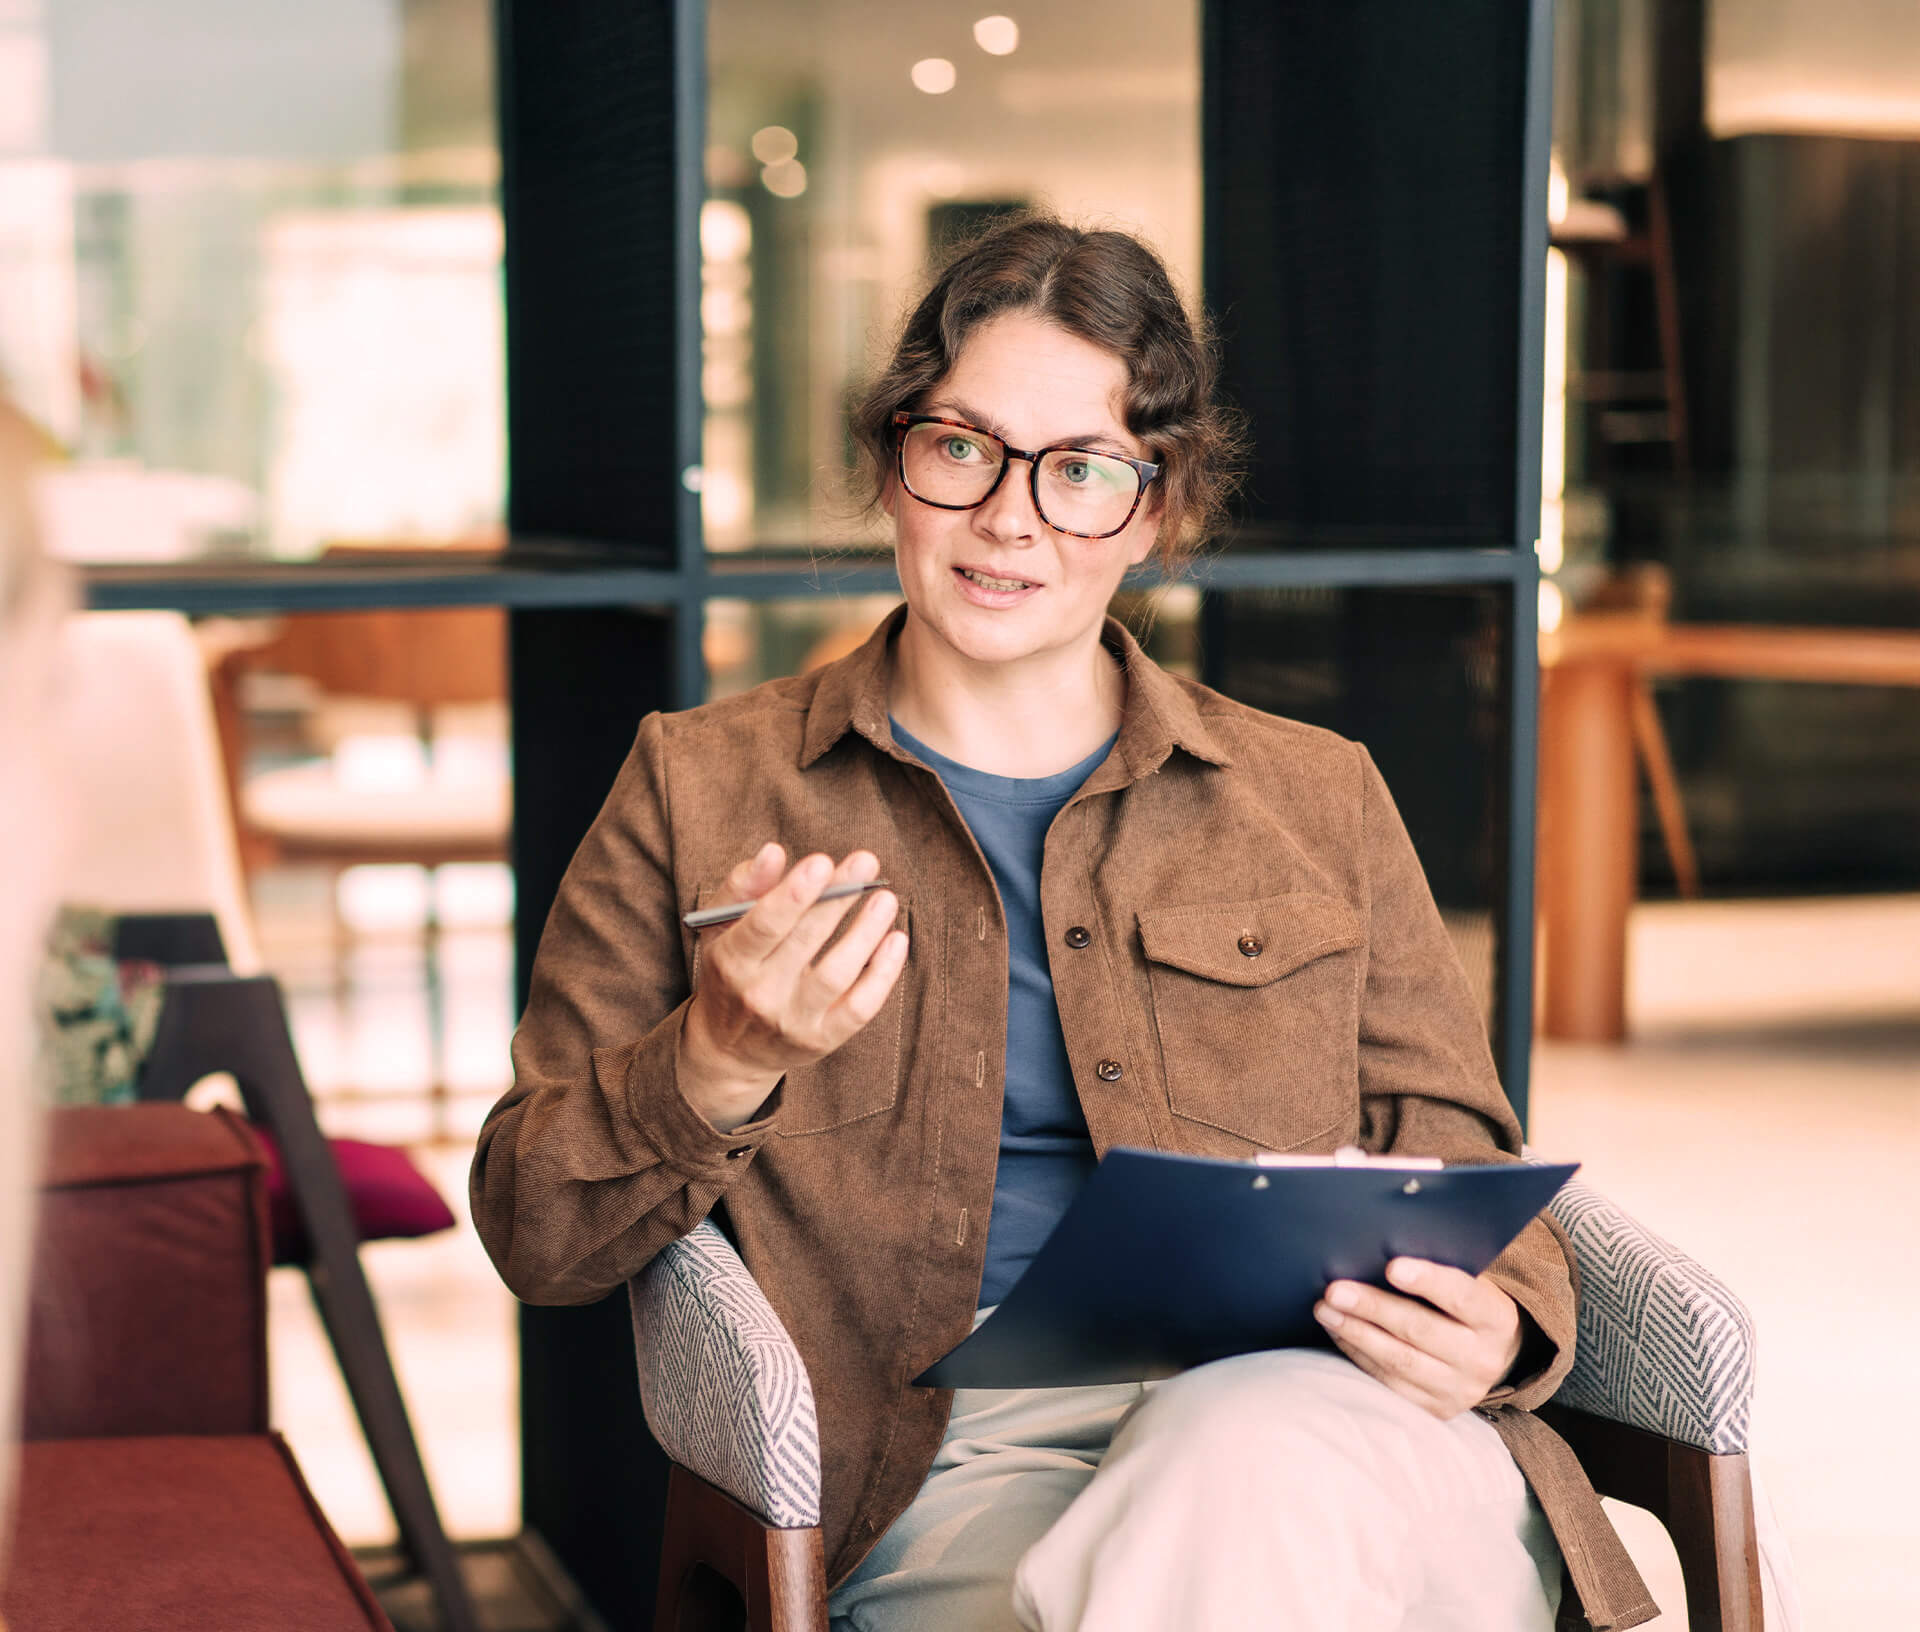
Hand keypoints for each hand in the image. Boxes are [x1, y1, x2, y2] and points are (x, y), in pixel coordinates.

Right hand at [678, 843, 907, 1132]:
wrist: (729, 1049)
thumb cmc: (730, 972)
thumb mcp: (720, 929)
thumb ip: (743, 887)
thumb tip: (773, 852)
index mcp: (731, 961)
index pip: (763, 926)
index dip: (793, 894)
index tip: (822, 861)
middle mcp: (759, 994)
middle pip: (805, 942)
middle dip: (837, 899)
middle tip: (865, 861)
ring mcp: (793, 1021)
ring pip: (836, 975)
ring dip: (865, 933)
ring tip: (884, 899)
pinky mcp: (822, 1040)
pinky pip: (859, 1008)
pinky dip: (882, 974)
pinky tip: (896, 939)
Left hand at [1313, 1258, 1523, 1419]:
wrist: (1489, 1356)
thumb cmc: (1465, 1304)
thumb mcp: (1469, 1283)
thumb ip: (1438, 1268)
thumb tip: (1380, 1246)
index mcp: (1496, 1319)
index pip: (1462, 1295)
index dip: (1427, 1280)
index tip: (1391, 1266)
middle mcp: (1482, 1359)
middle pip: (1421, 1330)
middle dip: (1373, 1308)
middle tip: (1335, 1290)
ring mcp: (1459, 1389)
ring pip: (1399, 1359)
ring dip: (1355, 1332)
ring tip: (1325, 1309)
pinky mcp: (1435, 1409)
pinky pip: (1389, 1382)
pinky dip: (1358, 1354)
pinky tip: (1338, 1332)